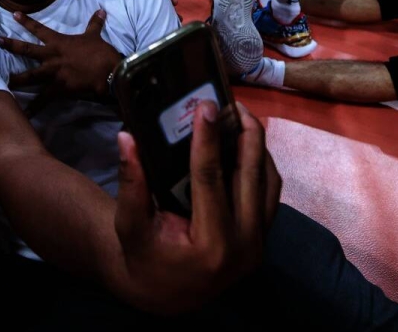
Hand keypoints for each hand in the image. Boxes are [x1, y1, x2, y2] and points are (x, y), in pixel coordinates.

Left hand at [2, 9, 119, 113]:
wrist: (108, 71)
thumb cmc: (100, 53)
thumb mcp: (95, 36)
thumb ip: (94, 24)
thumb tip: (100, 11)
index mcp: (58, 42)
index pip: (39, 28)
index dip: (26, 21)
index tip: (13, 14)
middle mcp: (51, 56)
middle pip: (27, 50)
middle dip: (11, 45)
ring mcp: (53, 73)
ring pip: (29, 76)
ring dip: (15, 80)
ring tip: (1, 83)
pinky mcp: (58, 88)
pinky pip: (43, 100)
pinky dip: (34, 108)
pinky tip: (24, 115)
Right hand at [113, 101, 280, 314]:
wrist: (165, 294)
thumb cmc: (144, 257)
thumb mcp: (130, 225)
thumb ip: (131, 183)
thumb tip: (128, 137)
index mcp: (211, 245)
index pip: (210, 179)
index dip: (207, 139)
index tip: (205, 106)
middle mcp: (244, 245)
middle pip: (251, 175)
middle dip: (244, 133)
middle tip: (231, 102)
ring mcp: (258, 244)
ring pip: (268, 182)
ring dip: (258, 146)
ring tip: (240, 116)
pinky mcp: (262, 238)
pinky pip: (269, 193)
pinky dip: (262, 164)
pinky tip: (246, 143)